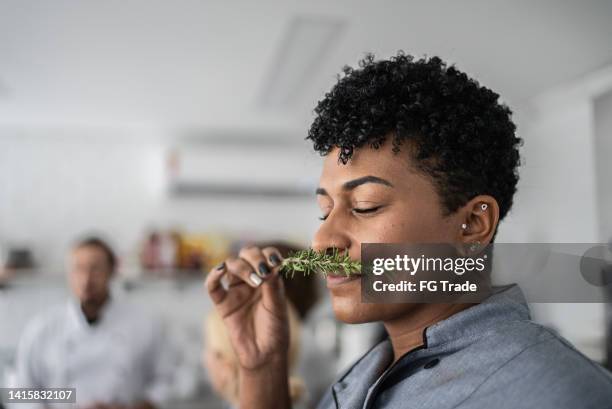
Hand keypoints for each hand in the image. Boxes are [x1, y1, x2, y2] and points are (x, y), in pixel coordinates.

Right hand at [205, 246, 288, 370]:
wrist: (265, 355)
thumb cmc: (275, 330)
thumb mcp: (278, 306)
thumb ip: (273, 285)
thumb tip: (269, 266)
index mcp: (268, 278)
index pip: (265, 255)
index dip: (269, 254)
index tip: (275, 263)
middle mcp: (251, 280)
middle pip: (246, 255)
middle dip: (254, 258)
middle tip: (262, 272)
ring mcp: (236, 290)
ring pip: (230, 265)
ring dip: (241, 267)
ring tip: (255, 281)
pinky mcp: (223, 304)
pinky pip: (213, 286)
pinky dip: (213, 276)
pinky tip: (220, 271)